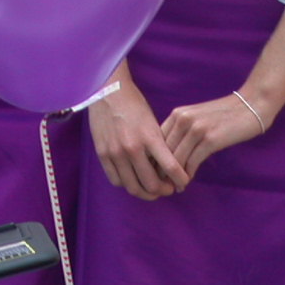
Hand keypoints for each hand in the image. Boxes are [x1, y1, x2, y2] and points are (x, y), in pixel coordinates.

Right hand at [89, 76, 190, 199]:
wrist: (108, 91)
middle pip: (151, 185)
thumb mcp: (153, 123)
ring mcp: (115, 153)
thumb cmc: (135, 106)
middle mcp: (132, 148)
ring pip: (133, 187)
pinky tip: (133, 180)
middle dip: (163, 191)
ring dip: (145, 193)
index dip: (180, 180)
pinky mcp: (102, 154)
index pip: (171, 167)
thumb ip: (160, 147)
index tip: (182, 183)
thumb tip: (169, 170)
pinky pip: (116, 181)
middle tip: (167, 189)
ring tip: (151, 189)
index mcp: (150, 137)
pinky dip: (127, 185)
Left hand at [161, 92, 266, 176]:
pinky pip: (192, 162)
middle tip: (163, 185)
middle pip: (164, 152)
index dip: (154, 160)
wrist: (250, 106)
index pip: (157, 141)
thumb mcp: (197, 118)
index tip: (156, 173)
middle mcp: (183, 119)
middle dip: (162, 171)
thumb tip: (167, 155)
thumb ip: (181, 131)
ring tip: (176, 187)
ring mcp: (196, 129)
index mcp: (178, 114)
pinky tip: (187, 182)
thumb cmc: (224, 115)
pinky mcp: (210, 139)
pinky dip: (188, 175)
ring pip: (176, 160)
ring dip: (175, 177)